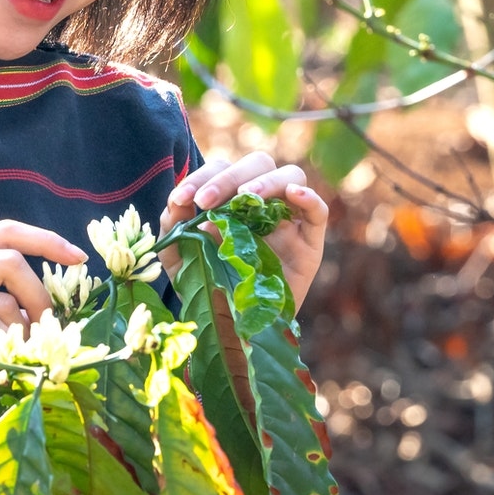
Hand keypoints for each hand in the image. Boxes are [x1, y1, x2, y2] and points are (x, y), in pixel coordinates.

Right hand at [0, 219, 86, 389]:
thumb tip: (44, 300)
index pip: (6, 231)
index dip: (47, 241)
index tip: (79, 258)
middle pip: (12, 265)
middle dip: (41, 297)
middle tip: (51, 326)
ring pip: (4, 307)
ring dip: (22, 333)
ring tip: (17, 351)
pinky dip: (3, 350)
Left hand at [160, 153, 329, 311]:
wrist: (236, 330)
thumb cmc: (210, 288)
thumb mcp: (183, 259)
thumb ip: (175, 229)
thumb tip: (176, 202)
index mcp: (232, 200)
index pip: (221, 170)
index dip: (199, 178)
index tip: (180, 199)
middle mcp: (263, 204)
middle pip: (257, 164)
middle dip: (227, 178)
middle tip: (205, 201)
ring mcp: (288, 221)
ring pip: (291, 175)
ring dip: (266, 181)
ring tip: (244, 199)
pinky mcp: (310, 244)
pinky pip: (318, 212)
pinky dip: (309, 197)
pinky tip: (293, 194)